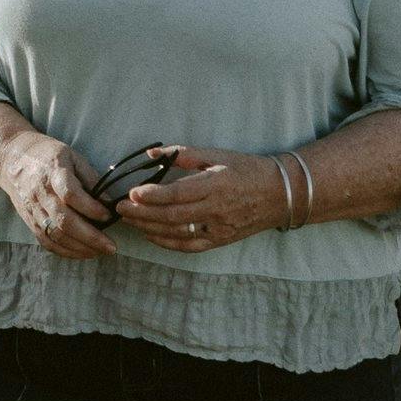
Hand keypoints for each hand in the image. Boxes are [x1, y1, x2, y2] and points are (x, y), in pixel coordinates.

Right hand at [0, 132, 113, 261]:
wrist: (11, 159)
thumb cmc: (47, 155)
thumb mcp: (72, 156)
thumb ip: (91, 179)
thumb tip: (110, 203)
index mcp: (53, 172)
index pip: (71, 195)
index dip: (91, 208)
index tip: (108, 215)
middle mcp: (40, 193)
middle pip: (64, 221)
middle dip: (91, 237)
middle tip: (111, 246)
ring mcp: (33, 210)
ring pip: (56, 235)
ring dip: (81, 248)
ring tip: (101, 251)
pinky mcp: (30, 221)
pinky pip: (47, 242)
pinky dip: (66, 252)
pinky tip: (83, 252)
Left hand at [113, 146, 286, 253]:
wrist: (281, 194)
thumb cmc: (247, 169)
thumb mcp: (217, 155)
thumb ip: (183, 155)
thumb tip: (151, 154)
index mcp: (216, 185)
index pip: (179, 193)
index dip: (153, 195)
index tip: (132, 193)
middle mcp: (217, 209)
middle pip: (173, 216)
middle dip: (142, 213)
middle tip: (119, 208)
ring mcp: (219, 229)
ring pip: (178, 233)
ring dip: (149, 228)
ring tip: (129, 220)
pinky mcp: (221, 241)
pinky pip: (189, 246)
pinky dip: (167, 242)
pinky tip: (150, 234)